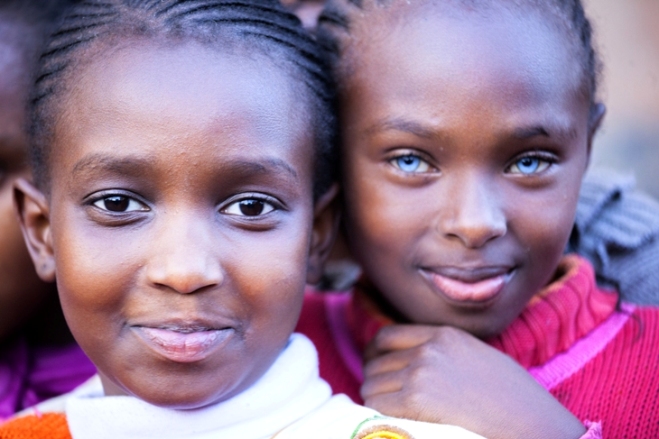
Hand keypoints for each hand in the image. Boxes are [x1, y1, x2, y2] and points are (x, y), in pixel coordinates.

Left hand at [362, 324, 585, 438]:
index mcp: (443, 335)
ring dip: (376, 398)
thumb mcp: (475, 356)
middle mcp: (428, 350)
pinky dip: (377, 412)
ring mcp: (420, 372)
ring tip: (392, 410)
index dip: (375, 354)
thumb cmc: (511, 397)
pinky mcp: (415, 399)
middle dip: (376, 380)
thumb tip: (408, 362)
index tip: (376, 367)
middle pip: (375, 361)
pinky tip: (393, 419)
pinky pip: (375, 402)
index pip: (387, 336)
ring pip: (371, 383)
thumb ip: (441, 352)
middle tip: (384, 396)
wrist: (530, 421)